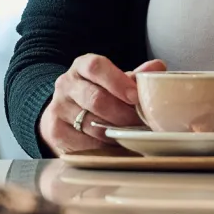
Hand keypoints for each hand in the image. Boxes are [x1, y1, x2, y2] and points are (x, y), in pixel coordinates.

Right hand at [40, 56, 165, 153]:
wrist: (64, 112)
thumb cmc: (96, 94)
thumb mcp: (114, 82)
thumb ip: (135, 77)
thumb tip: (157, 67)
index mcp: (81, 67)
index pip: (96, 67)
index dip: (117, 81)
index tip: (136, 96)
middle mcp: (66, 84)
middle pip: (95, 99)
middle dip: (123, 114)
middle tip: (141, 124)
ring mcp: (58, 108)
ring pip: (91, 124)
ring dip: (115, 133)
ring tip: (132, 136)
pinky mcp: (55, 131)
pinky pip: (84, 142)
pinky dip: (103, 147)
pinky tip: (115, 146)